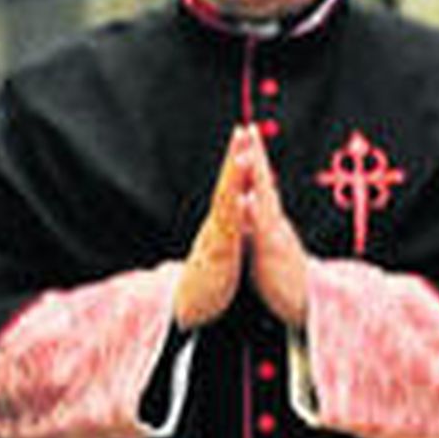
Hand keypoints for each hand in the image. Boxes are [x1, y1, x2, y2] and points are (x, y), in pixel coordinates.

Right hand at [175, 126, 251, 327]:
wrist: (192, 308)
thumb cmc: (211, 281)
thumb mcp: (224, 247)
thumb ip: (231, 226)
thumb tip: (236, 208)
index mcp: (223, 223)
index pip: (232, 186)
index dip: (239, 161)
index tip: (245, 136)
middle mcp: (217, 225)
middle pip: (226, 184)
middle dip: (235, 156)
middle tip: (242, 130)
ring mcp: (216, 237)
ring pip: (226, 201)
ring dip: (234, 176)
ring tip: (242, 153)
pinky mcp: (219, 252)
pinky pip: (227, 228)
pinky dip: (234, 211)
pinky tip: (239, 198)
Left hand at [243, 125, 309, 325]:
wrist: (303, 306)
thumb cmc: (281, 279)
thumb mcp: (263, 246)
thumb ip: (255, 223)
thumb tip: (245, 201)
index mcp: (268, 222)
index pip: (259, 185)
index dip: (252, 161)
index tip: (244, 136)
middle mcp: (275, 223)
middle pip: (265, 182)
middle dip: (257, 154)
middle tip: (248, 128)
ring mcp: (277, 235)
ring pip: (267, 198)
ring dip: (259, 173)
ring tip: (250, 148)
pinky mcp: (276, 252)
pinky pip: (267, 228)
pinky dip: (258, 209)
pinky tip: (250, 194)